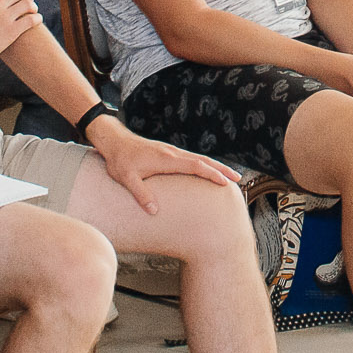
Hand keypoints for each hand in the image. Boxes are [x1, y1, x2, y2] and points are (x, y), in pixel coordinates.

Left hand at [87, 115, 239, 214]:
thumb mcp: (127, 179)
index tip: (225, 182)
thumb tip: (154, 211)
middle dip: (221, 169)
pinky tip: (207, 171)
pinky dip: (204, 164)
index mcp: (167, 159)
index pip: (195, 166)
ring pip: (198, 158)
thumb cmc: (120, 160)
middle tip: (238, 179)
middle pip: (203, 160)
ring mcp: (171, 151)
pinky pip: (191, 158)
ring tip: (229, 176)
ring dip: (215, 166)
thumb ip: (141, 194)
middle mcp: (173, 153)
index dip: (211, 174)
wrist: (114, 141)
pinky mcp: (168, 152)